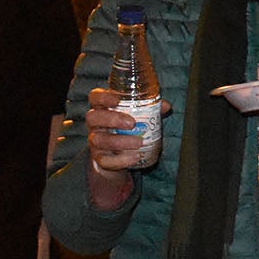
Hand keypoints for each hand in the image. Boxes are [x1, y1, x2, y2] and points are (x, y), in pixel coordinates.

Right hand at [84, 85, 165, 210]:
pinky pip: (106, 160)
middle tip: (132, 123)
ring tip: (139, 142)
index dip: (103, 97)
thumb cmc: (127, 129)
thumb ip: (150, 109)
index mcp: (102, 109)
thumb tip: (165, 106)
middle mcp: (95, 124)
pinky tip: (135, 157)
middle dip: (112, 119)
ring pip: (99, 140)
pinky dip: (121, 160)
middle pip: (93, 117)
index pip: (95, 98)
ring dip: (120, 141)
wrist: (117, 156)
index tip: (117, 100)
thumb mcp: (137, 117)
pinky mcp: (100, 158)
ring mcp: (95, 142)